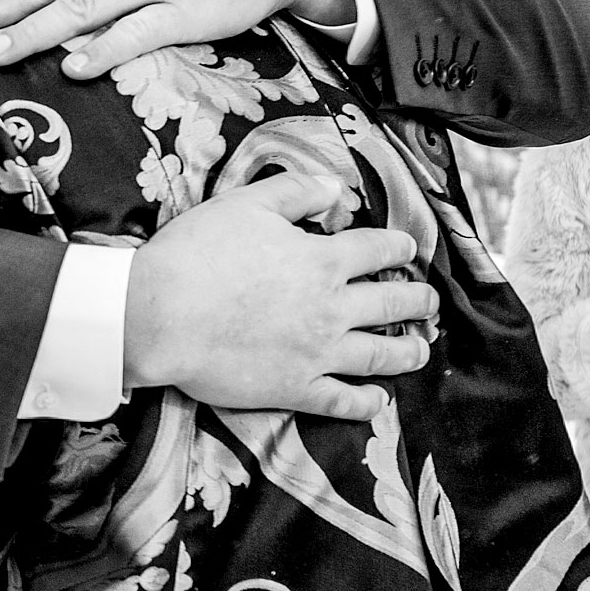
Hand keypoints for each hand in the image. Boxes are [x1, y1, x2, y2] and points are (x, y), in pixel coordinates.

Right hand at [125, 171, 433, 419]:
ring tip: (421, 350)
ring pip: (380, 355)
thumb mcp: (245, 203)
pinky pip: (343, 401)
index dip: (399, 247)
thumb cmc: (198, 253)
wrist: (160, 314)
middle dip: (418, 301)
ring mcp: (318, 353)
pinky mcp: (295, 389)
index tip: (408, 249)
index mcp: (323, 260)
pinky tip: (378, 401)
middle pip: (392, 304)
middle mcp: (332, 308)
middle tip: (429, 301)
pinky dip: (367, 403)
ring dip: (408, 351)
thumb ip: (295, 191)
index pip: (378, 250)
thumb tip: (335, 188)